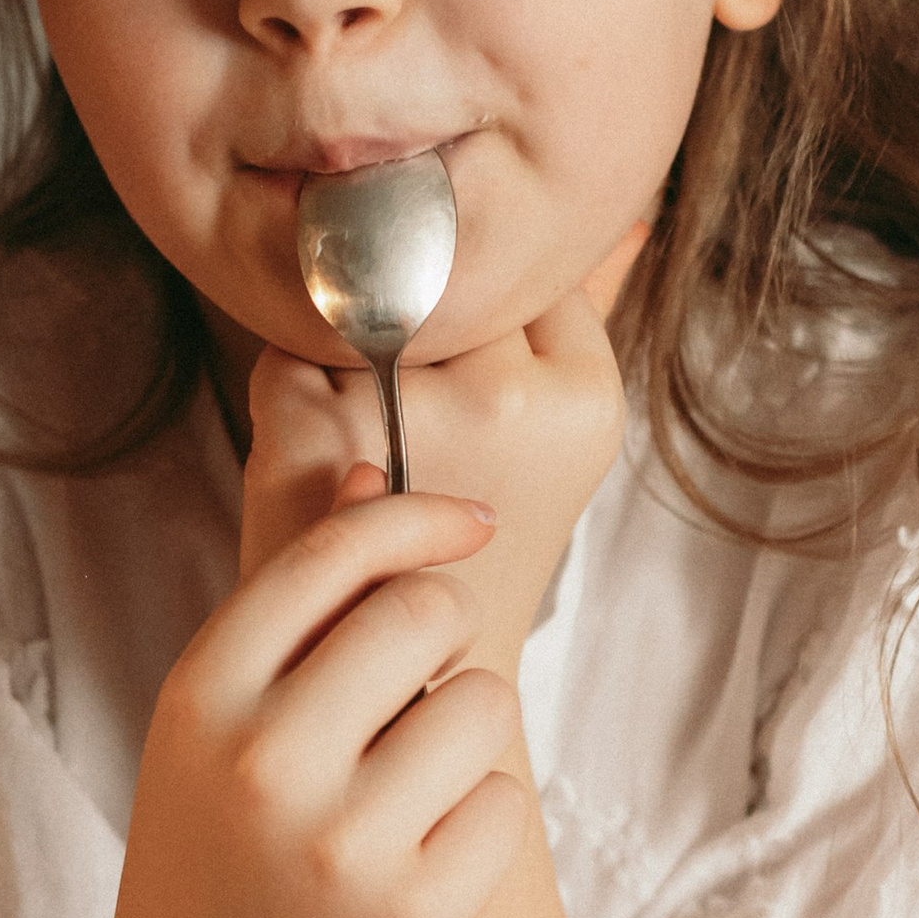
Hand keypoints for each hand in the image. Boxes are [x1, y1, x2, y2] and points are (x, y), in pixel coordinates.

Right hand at [101, 494, 528, 917]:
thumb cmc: (218, 840)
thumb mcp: (219, 716)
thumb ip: (294, 598)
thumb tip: (374, 469)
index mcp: (204, 695)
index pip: (334, 556)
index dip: (419, 516)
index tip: (469, 521)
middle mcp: (265, 765)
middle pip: (427, 614)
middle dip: (445, 630)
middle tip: (416, 680)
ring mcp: (342, 847)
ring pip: (482, 705)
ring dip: (465, 727)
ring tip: (407, 778)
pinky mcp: (415, 916)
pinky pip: (502, 803)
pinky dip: (476, 816)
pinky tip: (419, 850)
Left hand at [241, 218, 649, 679]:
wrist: (411, 698)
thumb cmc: (474, 561)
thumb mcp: (552, 440)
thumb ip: (572, 325)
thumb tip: (634, 218)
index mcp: (585, 393)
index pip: (522, 267)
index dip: (479, 318)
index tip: (472, 392)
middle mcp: (511, 397)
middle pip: (437, 278)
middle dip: (413, 337)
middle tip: (419, 438)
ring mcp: (413, 416)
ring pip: (354, 314)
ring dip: (344, 372)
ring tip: (375, 463)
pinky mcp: (319, 439)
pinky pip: (284, 360)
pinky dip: (288, 409)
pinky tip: (324, 477)